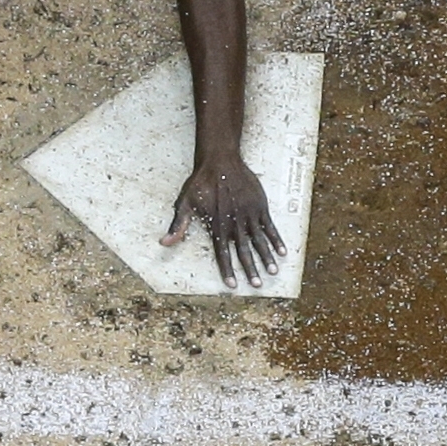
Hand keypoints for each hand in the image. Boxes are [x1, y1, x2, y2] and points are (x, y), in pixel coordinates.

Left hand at [163, 152, 283, 288]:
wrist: (220, 160)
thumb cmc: (200, 182)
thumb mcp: (185, 203)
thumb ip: (178, 225)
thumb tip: (164, 243)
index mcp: (217, 224)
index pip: (222, 252)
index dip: (227, 269)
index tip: (232, 285)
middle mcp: (234, 222)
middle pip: (244, 250)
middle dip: (250, 269)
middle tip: (256, 285)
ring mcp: (249, 214)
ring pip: (259, 240)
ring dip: (266, 257)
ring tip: (272, 271)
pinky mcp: (260, 205)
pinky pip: (270, 226)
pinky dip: (276, 239)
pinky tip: (282, 251)